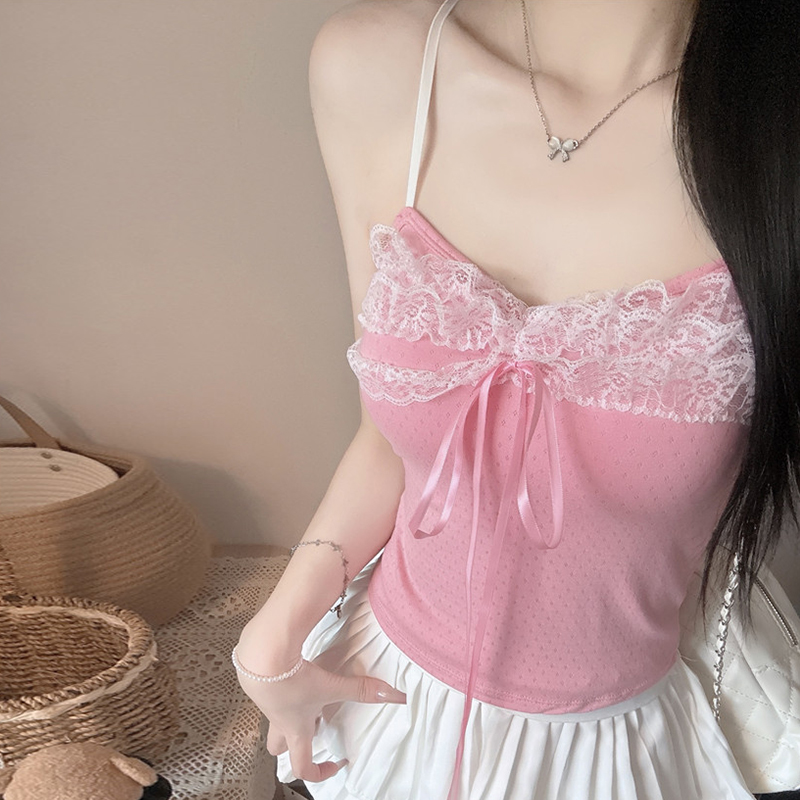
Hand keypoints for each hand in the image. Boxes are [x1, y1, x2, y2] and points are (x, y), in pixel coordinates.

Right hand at [236, 653, 406, 782]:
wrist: (261, 658)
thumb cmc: (292, 680)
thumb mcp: (332, 686)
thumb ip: (361, 690)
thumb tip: (393, 695)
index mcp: (295, 730)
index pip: (303, 767)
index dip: (320, 773)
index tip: (337, 762)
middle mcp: (280, 721)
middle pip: (279, 747)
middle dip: (294, 745)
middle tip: (313, 733)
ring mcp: (268, 702)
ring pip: (276, 718)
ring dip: (291, 713)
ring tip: (309, 697)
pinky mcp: (261, 683)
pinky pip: (272, 693)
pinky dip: (284, 688)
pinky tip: (295, 672)